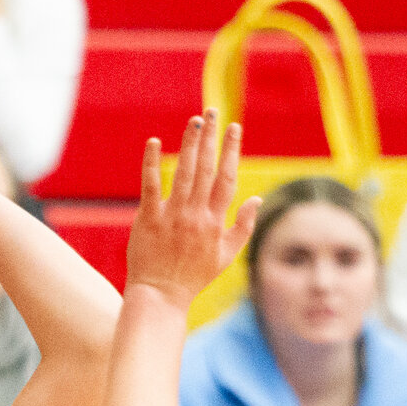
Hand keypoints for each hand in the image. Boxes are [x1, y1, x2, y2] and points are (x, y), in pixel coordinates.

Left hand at [126, 111, 259, 310]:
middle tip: (212, 110)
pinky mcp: (148, 219)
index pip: (227, 178)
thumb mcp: (226, 255)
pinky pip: (150, 185)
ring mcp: (172, 216)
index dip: (231, 151)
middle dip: (211, 138)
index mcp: (215, 221)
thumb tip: (258, 198)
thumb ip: (244, 226)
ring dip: (189, 144)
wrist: (162, 294)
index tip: (234, 128)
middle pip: (206, 169)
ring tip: (194, 120)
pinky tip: (154, 141)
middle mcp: (195, 215)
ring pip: (183, 172)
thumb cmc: (194, 276)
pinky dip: (151, 163)